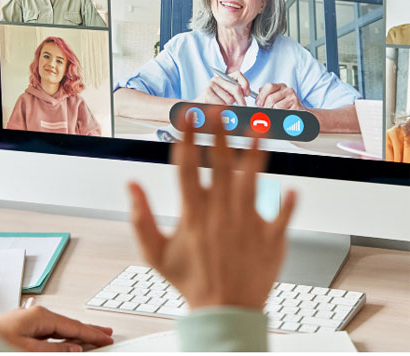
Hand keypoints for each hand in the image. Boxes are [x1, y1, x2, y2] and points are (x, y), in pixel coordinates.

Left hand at [0, 305, 112, 351]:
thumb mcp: (28, 351)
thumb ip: (54, 350)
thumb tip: (75, 348)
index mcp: (39, 316)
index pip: (73, 326)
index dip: (92, 334)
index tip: (106, 338)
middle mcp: (34, 315)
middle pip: (68, 324)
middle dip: (88, 330)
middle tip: (105, 334)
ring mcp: (27, 321)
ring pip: (59, 329)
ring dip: (76, 334)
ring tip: (91, 337)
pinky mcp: (20, 330)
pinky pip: (48, 333)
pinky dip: (61, 337)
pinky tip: (65, 341)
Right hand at [129, 113, 295, 309]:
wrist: (224, 313)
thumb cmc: (190, 281)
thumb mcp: (155, 253)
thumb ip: (140, 218)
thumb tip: (131, 185)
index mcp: (194, 214)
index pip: (187, 167)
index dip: (186, 139)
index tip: (187, 118)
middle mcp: (221, 214)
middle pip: (220, 165)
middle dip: (218, 134)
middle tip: (219, 111)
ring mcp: (248, 224)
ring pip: (252, 181)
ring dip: (254, 154)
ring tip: (256, 130)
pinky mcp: (270, 239)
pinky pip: (282, 216)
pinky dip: (288, 203)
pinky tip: (292, 188)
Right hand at [195, 71, 250, 106]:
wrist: (198, 105)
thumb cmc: (214, 101)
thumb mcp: (226, 95)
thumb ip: (235, 92)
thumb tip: (246, 94)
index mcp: (223, 78)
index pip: (238, 74)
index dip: (245, 84)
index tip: (247, 94)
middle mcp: (217, 79)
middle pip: (236, 88)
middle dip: (241, 100)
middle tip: (243, 106)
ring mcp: (211, 85)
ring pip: (229, 99)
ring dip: (228, 106)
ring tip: (221, 105)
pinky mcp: (207, 92)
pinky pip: (222, 103)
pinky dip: (222, 108)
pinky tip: (216, 106)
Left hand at [256, 83, 303, 109]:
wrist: (299, 109)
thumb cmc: (284, 103)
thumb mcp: (275, 95)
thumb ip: (266, 93)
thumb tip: (258, 95)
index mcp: (281, 86)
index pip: (269, 86)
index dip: (262, 96)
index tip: (258, 103)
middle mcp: (288, 90)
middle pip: (271, 98)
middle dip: (265, 106)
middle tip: (264, 110)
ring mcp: (293, 98)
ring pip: (276, 106)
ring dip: (272, 111)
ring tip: (273, 111)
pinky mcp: (297, 107)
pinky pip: (283, 111)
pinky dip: (279, 113)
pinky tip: (281, 112)